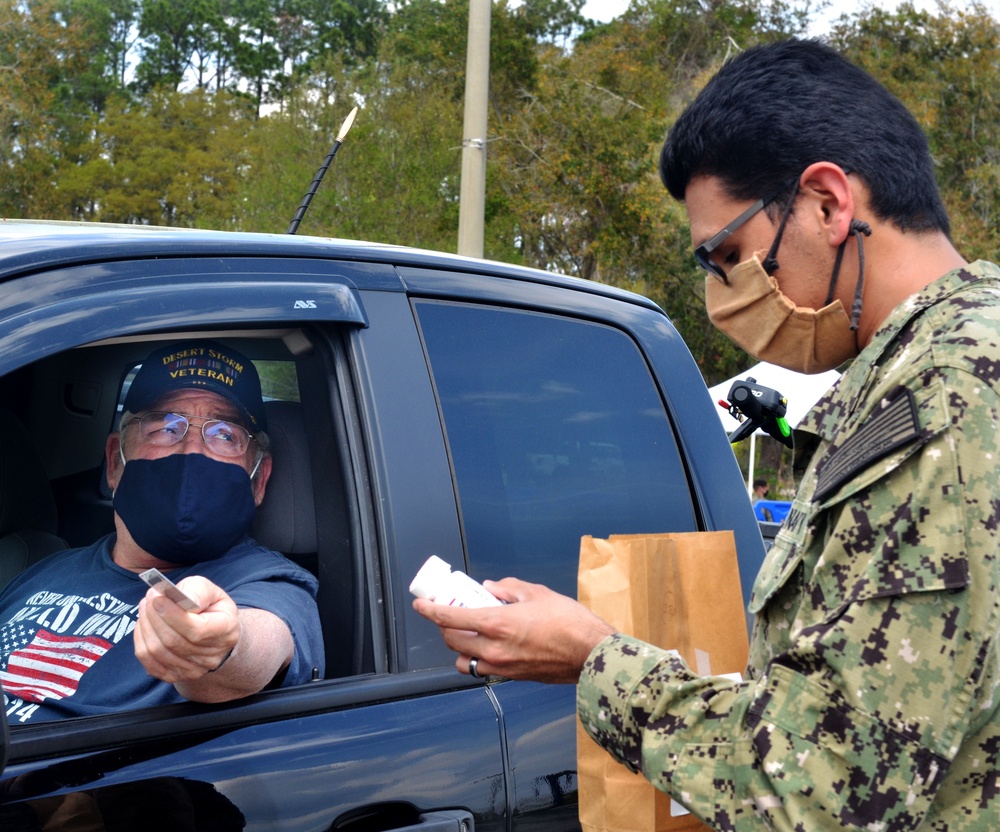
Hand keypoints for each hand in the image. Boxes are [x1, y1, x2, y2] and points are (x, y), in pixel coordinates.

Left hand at [134, 576, 239, 683]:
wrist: (211, 633)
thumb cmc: (209, 608)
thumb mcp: (209, 591)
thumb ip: (197, 591)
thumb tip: (181, 597)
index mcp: (225, 632)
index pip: (196, 630)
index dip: (173, 614)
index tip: (157, 597)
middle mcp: (211, 656)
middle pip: (173, 641)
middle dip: (154, 616)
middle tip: (149, 598)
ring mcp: (193, 670)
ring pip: (157, 651)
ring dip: (145, 626)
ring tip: (146, 607)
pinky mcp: (175, 676)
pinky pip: (149, 661)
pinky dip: (141, 640)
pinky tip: (145, 624)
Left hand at [413, 577, 614, 683]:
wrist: (590, 654)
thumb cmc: (569, 621)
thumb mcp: (537, 593)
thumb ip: (508, 588)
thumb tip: (491, 587)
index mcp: (497, 624)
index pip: (450, 618)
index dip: (430, 611)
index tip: (421, 605)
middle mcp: (494, 649)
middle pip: (452, 641)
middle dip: (445, 627)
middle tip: (452, 613)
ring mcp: (502, 667)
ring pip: (464, 661)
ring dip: (461, 647)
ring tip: (470, 633)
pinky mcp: (513, 678)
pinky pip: (484, 670)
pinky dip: (479, 659)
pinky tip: (492, 646)